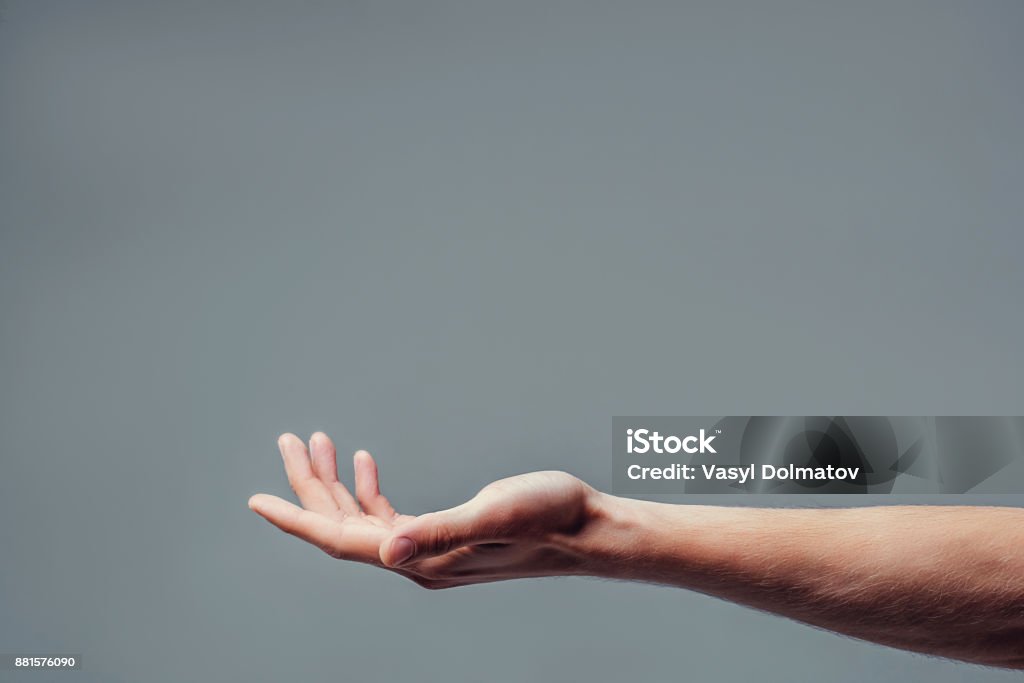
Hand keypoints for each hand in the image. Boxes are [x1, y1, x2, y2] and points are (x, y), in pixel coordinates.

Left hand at [248, 433, 601, 588]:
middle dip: (311, 485)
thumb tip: (384, 547)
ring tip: (318, 441)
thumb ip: (437, 531)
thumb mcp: (493, 514)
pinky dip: (370, 488)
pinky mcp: (444, 535)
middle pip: (344, 526)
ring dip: (338, 482)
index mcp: (422, 558)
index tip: (256, 500)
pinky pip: (389, 515)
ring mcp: (429, 548)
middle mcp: (418, 559)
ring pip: (363, 517)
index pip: (341, 540)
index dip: (296, 518)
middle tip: (288, 441)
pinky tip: (365, 463)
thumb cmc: (549, 517)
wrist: (588, 529)